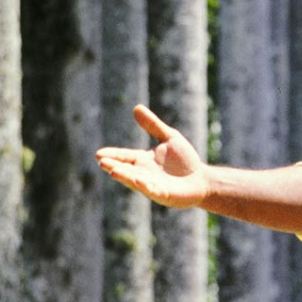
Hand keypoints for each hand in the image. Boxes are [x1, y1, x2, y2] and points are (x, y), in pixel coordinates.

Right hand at [97, 104, 211, 209]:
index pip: (125, 156)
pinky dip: (146, 186)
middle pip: (126, 170)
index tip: (99, 154)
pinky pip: (154, 191)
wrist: (202, 179)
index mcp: (143, 160)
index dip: (113, 155)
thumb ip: (153, 125)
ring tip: (114, 172)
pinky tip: (140, 181)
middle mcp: (144, 174)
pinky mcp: (165, 194)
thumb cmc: (184, 160)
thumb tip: (136, 107)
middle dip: (114, 166)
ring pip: (136, 181)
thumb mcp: (169, 137)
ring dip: (126, 177)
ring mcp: (153, 185)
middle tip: (102, 162)